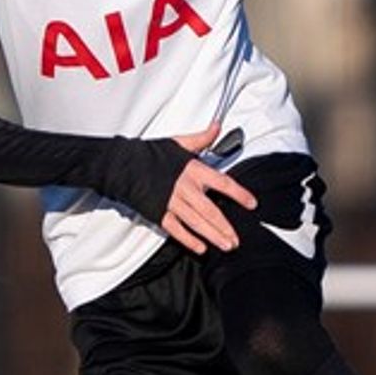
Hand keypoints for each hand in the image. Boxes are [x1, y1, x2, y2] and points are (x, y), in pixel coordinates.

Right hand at [160, 123, 256, 253]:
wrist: (124, 165)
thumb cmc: (151, 154)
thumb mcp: (179, 143)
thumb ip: (201, 138)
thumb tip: (217, 126)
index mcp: (192, 170)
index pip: (222, 182)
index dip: (239, 194)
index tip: (251, 203)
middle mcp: (184, 187)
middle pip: (210, 210)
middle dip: (225, 226)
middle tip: (237, 239)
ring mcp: (171, 202)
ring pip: (196, 222)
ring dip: (212, 235)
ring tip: (226, 246)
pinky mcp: (158, 212)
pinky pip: (176, 229)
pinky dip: (188, 240)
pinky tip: (200, 248)